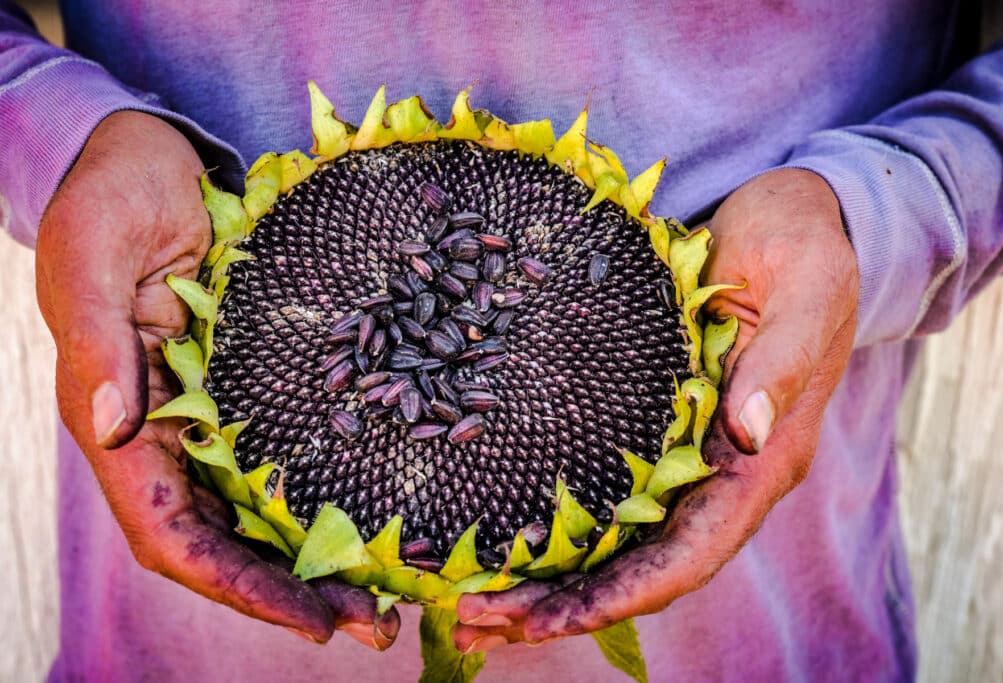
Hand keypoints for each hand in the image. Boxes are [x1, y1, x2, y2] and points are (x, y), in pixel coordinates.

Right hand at [35, 111, 398, 648]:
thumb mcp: (94, 251)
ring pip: (263, 512)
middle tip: (376, 621)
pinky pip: (290, 458)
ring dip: (319, 558)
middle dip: (293, 591)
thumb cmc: (115, 195)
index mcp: (121, 421)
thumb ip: (96, 337)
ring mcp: (215, 414)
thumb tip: (117, 425)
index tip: (306, 618)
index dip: (234, 585)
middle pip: (228, 541)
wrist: (153, 160)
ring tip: (390, 591)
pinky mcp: (253, 387)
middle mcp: (170, 433)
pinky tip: (382, 512)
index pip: (172, 533)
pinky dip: (329, 494)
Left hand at [452, 168, 858, 651]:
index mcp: (765, 458)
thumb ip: (784, 362)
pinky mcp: (654, 425)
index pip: (694, 553)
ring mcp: (687, 452)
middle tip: (476, 622)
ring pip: (614, 540)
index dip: (625, 595)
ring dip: (546, 578)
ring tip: (470, 601)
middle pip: (640, 565)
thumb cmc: (803, 245)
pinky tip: (499, 536)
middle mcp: (722, 472)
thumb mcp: (807, 287)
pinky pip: (601, 492)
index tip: (552, 620)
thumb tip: (747, 436)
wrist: (786, 217)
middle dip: (563, 603)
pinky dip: (550, 523)